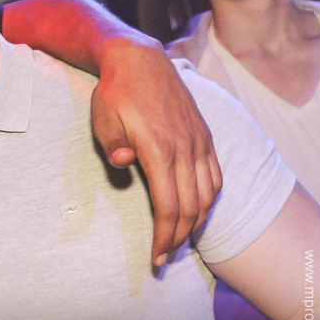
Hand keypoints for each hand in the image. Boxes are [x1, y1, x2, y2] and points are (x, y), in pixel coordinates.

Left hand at [89, 40, 222, 265]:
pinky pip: (216, 175)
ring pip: (208, 194)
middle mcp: (185, 148)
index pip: (169, 206)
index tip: (156, 258)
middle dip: (178, 238)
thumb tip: (123, 162)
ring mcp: (199, 142)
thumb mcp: (103, 118)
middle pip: (191, 207)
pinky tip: (199, 211)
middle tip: (165, 258)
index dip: (165, 236)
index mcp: (159, 149)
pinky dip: (210, 199)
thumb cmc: (114, 94)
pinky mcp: (204, 136)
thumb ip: (113, 144)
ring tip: (180, 241)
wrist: (139, 60)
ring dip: (196, 223)